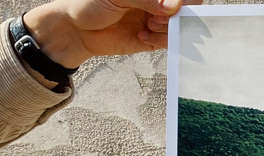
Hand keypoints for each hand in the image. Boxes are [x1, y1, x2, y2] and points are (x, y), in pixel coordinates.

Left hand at [21, 0, 198, 69]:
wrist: (75, 29)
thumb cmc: (90, 4)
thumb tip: (174, 6)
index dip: (183, 0)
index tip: (172, 6)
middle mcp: (156, 4)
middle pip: (187, 9)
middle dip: (178, 15)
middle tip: (158, 17)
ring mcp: (156, 20)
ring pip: (181, 26)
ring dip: (167, 28)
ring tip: (148, 26)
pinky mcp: (153, 39)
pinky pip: (170, 41)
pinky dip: (160, 40)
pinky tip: (142, 35)